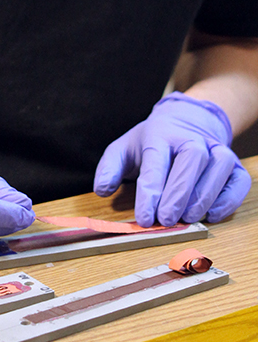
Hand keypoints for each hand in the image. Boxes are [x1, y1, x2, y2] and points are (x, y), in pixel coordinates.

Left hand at [94, 92, 250, 226]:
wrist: (188, 120)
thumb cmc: (152, 141)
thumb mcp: (123, 149)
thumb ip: (109, 168)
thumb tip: (102, 190)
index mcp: (160, 135)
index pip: (155, 163)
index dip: (150, 192)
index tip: (144, 218)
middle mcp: (191, 139)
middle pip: (191, 160)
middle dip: (179, 193)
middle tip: (167, 220)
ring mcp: (216, 149)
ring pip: (218, 168)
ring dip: (204, 197)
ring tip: (188, 219)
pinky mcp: (233, 163)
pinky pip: (238, 179)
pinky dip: (229, 198)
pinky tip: (213, 215)